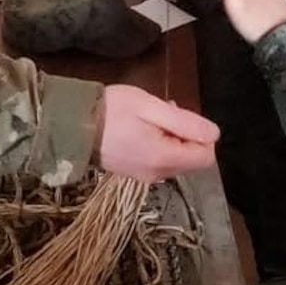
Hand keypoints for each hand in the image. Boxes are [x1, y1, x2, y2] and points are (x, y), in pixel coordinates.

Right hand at [97, 85, 219, 181]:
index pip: (206, 158)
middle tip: (162, 114)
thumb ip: (185, 123)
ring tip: (148, 119)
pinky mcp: (132, 174)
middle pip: (191, 160)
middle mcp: (157, 175)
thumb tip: (214, 135)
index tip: (180, 118)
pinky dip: (157, 145)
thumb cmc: (112, 110)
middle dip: (185, 136)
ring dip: (171, 139)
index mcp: (164, 159)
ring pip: (175, 160)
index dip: (201, 135)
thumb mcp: (150, 107)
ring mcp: (143, 177)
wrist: (71, 125)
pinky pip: (158, 162)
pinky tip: (139, 129)